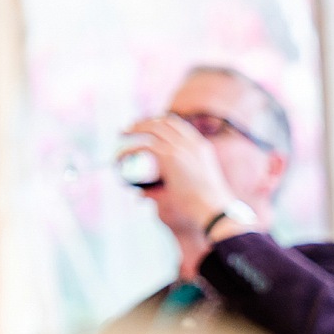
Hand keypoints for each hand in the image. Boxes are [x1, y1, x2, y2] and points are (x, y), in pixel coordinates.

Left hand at [123, 115, 235, 233]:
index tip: (148, 128)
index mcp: (202, 148)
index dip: (161, 123)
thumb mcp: (190, 190)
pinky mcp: (170, 156)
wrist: (214, 211)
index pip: (179, 126)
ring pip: (152, 127)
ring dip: (135, 129)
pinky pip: (142, 146)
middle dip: (146, 122)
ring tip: (122, 134)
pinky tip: (120, 159)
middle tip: (131, 129)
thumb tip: (142, 193)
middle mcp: (193, 144)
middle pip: (165, 121)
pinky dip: (128, 151)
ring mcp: (182, 148)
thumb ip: (170, 186)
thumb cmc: (204, 208)